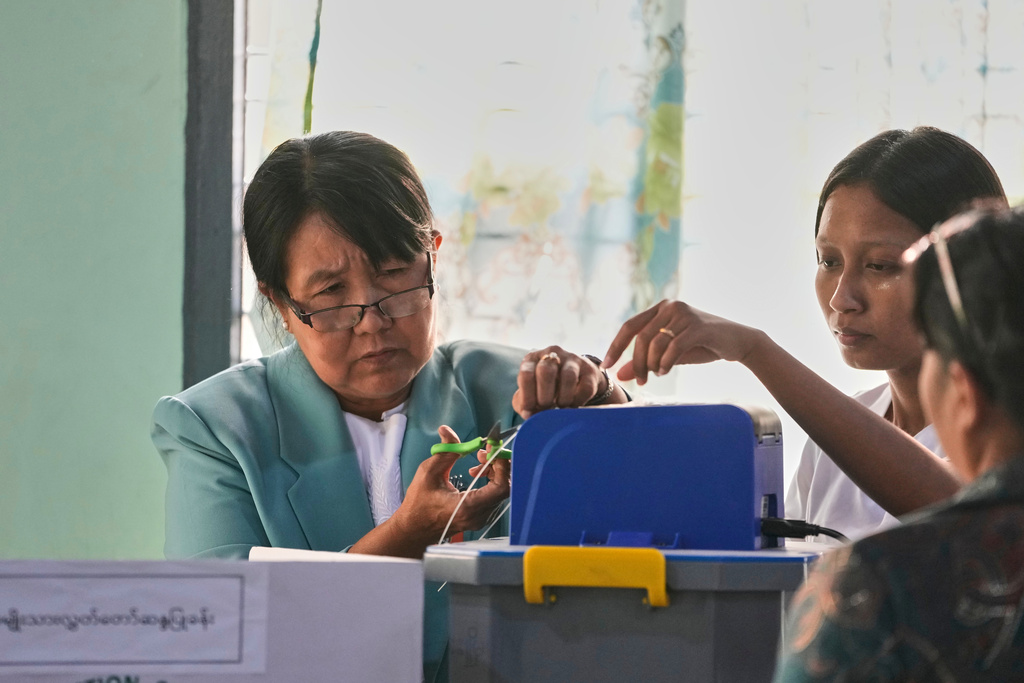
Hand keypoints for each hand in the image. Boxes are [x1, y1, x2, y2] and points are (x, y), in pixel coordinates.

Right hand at [391, 425, 510, 544]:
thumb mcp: (427, 473)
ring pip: (502, 490)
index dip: (502, 464)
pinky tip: (476, 472)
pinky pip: (495, 494)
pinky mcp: (481, 516)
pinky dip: (491, 479)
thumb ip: (445, 451)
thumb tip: (447, 431)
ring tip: (477, 462)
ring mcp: (482, 518)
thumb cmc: (418, 504)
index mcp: (468, 507)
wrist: (414, 529)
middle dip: (498, 464)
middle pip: (505, 486)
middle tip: (482, 452)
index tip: (492, 448)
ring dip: (494, 470)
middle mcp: (480, 515)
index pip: (501, 486)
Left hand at [512, 346, 607, 417]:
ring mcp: (572, 359)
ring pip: (568, 377)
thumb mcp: (532, 392)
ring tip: (561, 406)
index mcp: (533, 359)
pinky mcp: (589, 369)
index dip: (527, 397)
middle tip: (546, 407)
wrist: (575, 378)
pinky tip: (573, 404)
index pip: (526, 374)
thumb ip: (525, 403)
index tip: (530, 411)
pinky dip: (578, 401)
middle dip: (544, 396)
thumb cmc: (547, 387)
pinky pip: (586, 387)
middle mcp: (552, 354)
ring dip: (563, 398)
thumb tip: (528, 414)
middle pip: (546, 371)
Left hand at [603, 299, 763, 384]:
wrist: (738, 342)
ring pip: (654, 343)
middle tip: (640, 381)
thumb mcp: (668, 355)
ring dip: (652, 365)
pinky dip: (666, 363)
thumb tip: (618, 375)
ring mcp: (684, 314)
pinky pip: (672, 347)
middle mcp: (670, 307)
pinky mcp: (698, 326)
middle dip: (636, 363)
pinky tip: (666, 371)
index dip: (615, 347)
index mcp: (661, 309)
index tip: (606, 366)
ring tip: (656, 375)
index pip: (629, 326)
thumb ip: (644, 361)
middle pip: (640, 338)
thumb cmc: (702, 346)